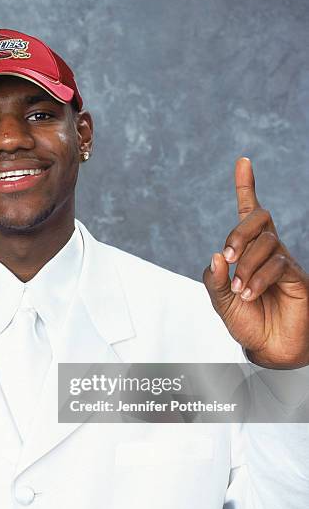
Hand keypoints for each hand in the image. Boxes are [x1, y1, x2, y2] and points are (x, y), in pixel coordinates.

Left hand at [203, 157, 308, 368]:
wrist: (268, 347)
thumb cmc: (247, 322)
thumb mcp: (220, 301)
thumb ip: (213, 280)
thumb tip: (214, 255)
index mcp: (247, 252)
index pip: (249, 213)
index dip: (247, 186)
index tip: (243, 162)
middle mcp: (267, 250)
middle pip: (259, 218)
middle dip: (239, 232)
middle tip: (227, 257)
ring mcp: (283, 261)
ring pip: (267, 242)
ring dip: (246, 265)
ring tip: (239, 289)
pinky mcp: (296, 276)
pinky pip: (278, 263)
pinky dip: (259, 277)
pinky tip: (249, 293)